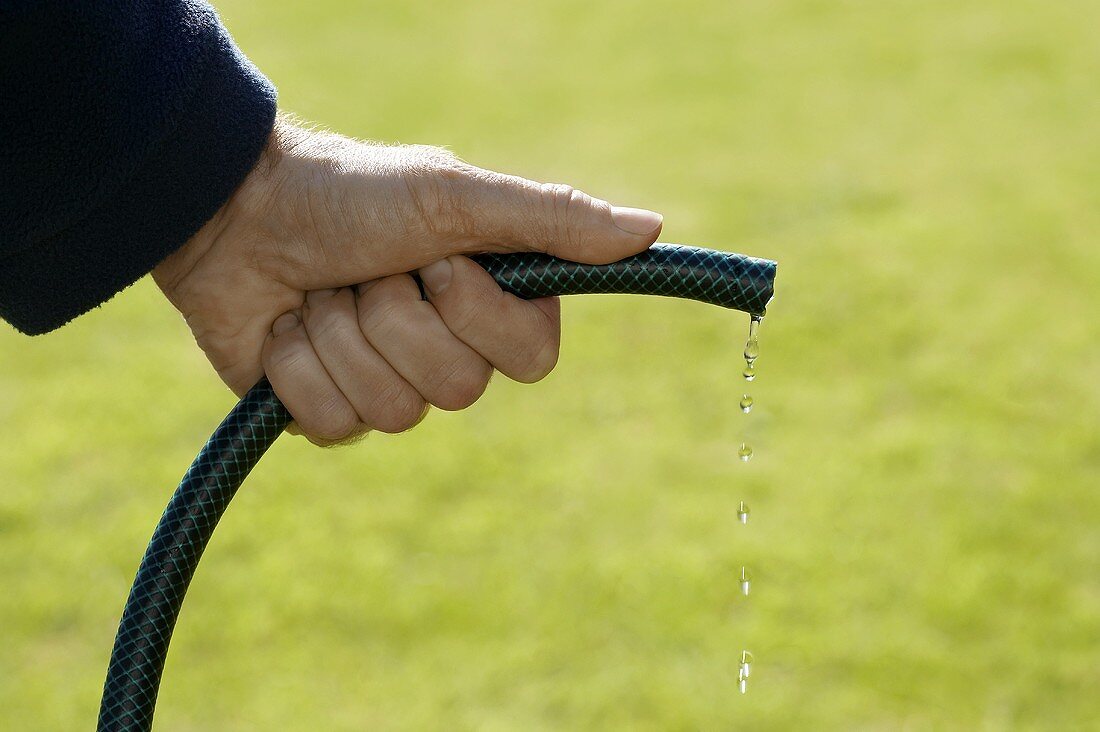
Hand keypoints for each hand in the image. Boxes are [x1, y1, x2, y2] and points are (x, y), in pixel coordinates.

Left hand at [152, 115, 662, 444]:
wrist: (235, 211)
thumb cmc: (353, 194)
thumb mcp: (456, 196)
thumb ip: (551, 219)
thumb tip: (652, 230)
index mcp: (494, 305)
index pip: (531, 361)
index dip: (477, 316)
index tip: (435, 261)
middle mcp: (451, 353)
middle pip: (459, 390)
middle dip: (396, 319)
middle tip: (366, 271)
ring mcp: (390, 388)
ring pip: (394, 411)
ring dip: (344, 337)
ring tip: (322, 293)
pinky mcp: (329, 415)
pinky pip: (332, 425)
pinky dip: (298, 368)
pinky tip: (285, 329)